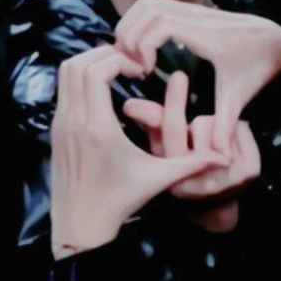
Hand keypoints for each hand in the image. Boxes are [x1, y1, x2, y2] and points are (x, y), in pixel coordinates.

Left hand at [51, 48, 227, 257]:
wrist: (81, 224)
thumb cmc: (119, 202)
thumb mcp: (158, 179)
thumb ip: (192, 164)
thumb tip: (225, 157)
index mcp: (98, 128)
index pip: (97, 72)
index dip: (120, 60)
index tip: (140, 69)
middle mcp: (74, 121)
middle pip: (78, 64)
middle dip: (104, 55)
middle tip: (129, 64)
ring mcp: (60, 124)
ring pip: (65, 73)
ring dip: (89, 63)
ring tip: (116, 72)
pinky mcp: (55, 130)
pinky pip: (62, 90)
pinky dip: (79, 80)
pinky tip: (102, 92)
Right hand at [115, 0, 280, 153]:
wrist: (274, 41)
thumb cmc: (257, 68)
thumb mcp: (240, 97)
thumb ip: (226, 125)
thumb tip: (220, 158)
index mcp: (208, 36)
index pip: (161, 24)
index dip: (143, 44)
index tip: (144, 70)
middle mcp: (197, 16)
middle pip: (146, 8)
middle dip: (130, 36)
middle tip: (133, 67)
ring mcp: (192, 9)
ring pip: (146, 3)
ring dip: (131, 27)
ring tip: (135, 59)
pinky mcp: (188, 9)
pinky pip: (152, 6)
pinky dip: (139, 24)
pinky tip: (146, 52)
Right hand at [124, 81, 260, 232]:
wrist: (214, 206)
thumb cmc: (184, 172)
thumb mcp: (163, 151)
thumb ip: (152, 125)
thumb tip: (130, 105)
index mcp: (171, 175)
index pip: (172, 129)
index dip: (174, 102)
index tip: (178, 76)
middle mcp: (200, 179)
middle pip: (200, 124)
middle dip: (198, 126)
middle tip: (197, 141)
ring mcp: (228, 178)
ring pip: (220, 125)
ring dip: (216, 129)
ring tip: (213, 148)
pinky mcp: (250, 172)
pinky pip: (242, 129)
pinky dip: (237, 132)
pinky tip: (231, 148)